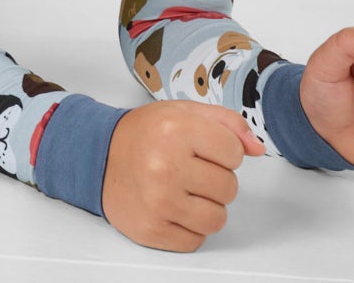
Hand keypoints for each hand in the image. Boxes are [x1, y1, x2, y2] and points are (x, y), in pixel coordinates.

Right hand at [102, 100, 263, 251]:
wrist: (96, 156)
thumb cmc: (143, 135)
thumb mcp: (182, 113)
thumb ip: (226, 122)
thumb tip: (257, 148)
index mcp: (175, 130)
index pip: (235, 152)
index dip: (221, 151)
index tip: (200, 148)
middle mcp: (166, 166)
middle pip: (228, 188)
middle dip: (214, 179)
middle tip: (187, 169)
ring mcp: (159, 201)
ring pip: (217, 219)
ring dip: (206, 207)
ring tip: (183, 190)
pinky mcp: (152, 229)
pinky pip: (196, 240)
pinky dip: (188, 227)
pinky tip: (171, 207)